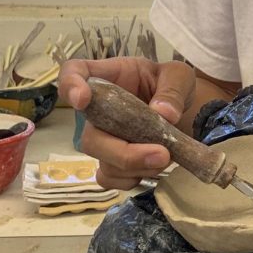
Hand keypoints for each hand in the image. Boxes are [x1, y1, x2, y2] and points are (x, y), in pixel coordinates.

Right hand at [58, 57, 195, 189]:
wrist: (183, 111)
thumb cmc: (173, 85)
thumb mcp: (179, 76)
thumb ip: (172, 90)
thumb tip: (163, 114)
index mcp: (108, 77)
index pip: (73, 73)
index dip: (70, 86)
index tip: (83, 99)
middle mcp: (97, 110)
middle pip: (89, 136)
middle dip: (123, 152)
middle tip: (162, 154)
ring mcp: (103, 138)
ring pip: (103, 161)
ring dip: (137, 166)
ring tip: (168, 156)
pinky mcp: (112, 161)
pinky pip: (110, 178)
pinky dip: (132, 179)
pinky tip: (153, 169)